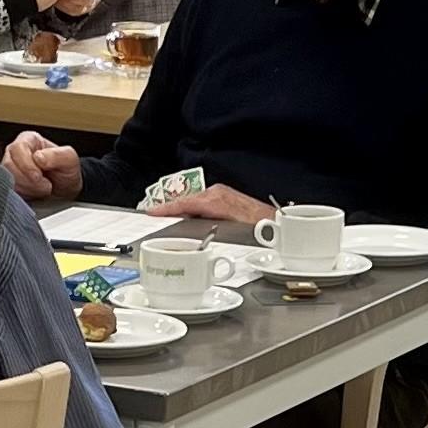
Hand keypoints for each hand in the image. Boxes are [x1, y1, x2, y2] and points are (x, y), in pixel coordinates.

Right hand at [1, 131, 83, 201]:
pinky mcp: (11, 182)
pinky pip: (11, 190)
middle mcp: (17, 152)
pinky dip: (25, 194)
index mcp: (30, 140)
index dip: (26, 164)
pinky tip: (37, 193)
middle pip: (9, 164)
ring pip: (8, 178)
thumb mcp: (69, 160)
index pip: (17, 148)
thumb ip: (56, 155)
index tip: (39, 176)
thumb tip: (38, 157)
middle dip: (28, 179)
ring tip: (44, 188)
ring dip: (28, 188)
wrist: (67, 188)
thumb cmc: (67, 170)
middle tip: (45, 185)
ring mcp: (12, 167)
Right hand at [145, 182, 271, 223]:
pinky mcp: (224, 198)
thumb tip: (189, 234)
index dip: (166, 209)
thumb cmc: (257, 229)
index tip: (151, 213)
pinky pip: (201, 202)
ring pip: (194, 201)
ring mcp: (220, 194)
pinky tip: (188, 217)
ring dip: (181, 209)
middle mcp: (217, 193)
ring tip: (166, 217)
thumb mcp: (230, 232)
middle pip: (186, 201)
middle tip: (154, 217)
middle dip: (170, 209)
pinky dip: (191, 209)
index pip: (184, 203)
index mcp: (215, 200)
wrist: (275, 223)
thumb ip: (207, 230)